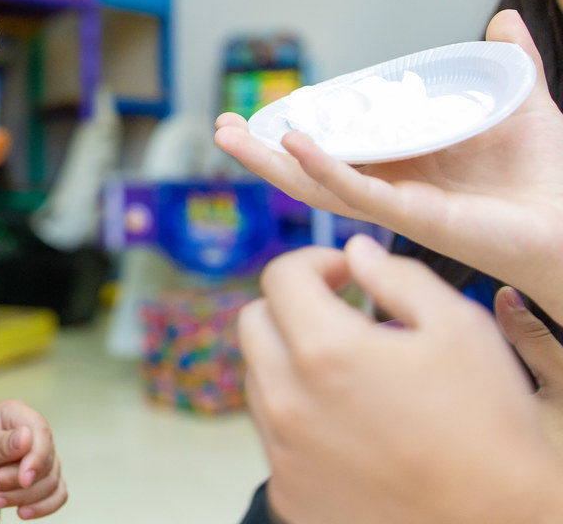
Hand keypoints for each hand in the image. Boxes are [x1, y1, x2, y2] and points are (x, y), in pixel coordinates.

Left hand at [0, 400, 66, 518]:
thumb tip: (26, 437)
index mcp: (16, 414)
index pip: (41, 432)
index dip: (37, 458)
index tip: (23, 480)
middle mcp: (33, 433)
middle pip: (46, 462)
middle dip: (16, 482)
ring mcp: (41, 456)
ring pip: (50, 482)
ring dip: (22, 497)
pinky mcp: (42, 478)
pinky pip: (57, 494)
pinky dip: (43, 507)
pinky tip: (22, 512)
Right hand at [214, 9, 562, 322]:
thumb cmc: (552, 175)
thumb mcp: (521, 105)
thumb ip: (509, 64)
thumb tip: (502, 19)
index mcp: (407, 165)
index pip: (338, 149)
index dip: (296, 131)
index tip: (262, 111)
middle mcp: (393, 187)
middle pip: (311, 172)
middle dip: (262, 153)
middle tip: (221, 127)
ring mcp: (398, 204)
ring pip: (318, 186)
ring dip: (270, 162)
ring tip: (229, 136)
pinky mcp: (414, 217)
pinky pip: (357, 192)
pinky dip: (323, 169)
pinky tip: (294, 145)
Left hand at [241, 235, 562, 523]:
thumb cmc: (487, 429)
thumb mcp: (461, 329)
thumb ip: (398, 276)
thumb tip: (356, 252)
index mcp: (326, 350)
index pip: (280, 276)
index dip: (315, 262)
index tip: (345, 275)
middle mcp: (288, 400)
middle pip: (254, 322)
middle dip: (293, 307)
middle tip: (342, 317)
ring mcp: (282, 450)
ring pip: (259, 378)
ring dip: (292, 362)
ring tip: (352, 376)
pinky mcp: (286, 490)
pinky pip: (272, 434)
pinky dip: (299, 418)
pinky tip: (349, 425)